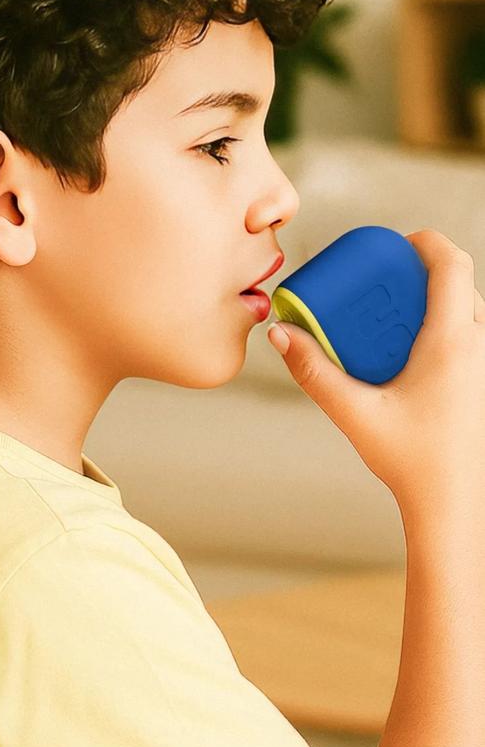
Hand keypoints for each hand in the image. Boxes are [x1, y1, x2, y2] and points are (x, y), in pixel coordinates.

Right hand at [269, 228, 484, 514]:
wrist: (456, 504)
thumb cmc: (415, 462)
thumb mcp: (354, 412)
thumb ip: (312, 371)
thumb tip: (281, 336)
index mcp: (452, 343)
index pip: (452, 265)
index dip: (426, 242)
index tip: (395, 242)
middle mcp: (478, 346)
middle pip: (458, 282)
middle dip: (417, 273)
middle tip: (380, 285)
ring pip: (466, 308)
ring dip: (429, 301)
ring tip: (390, 320)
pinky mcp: (482, 382)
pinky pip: (467, 333)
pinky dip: (439, 327)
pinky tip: (406, 355)